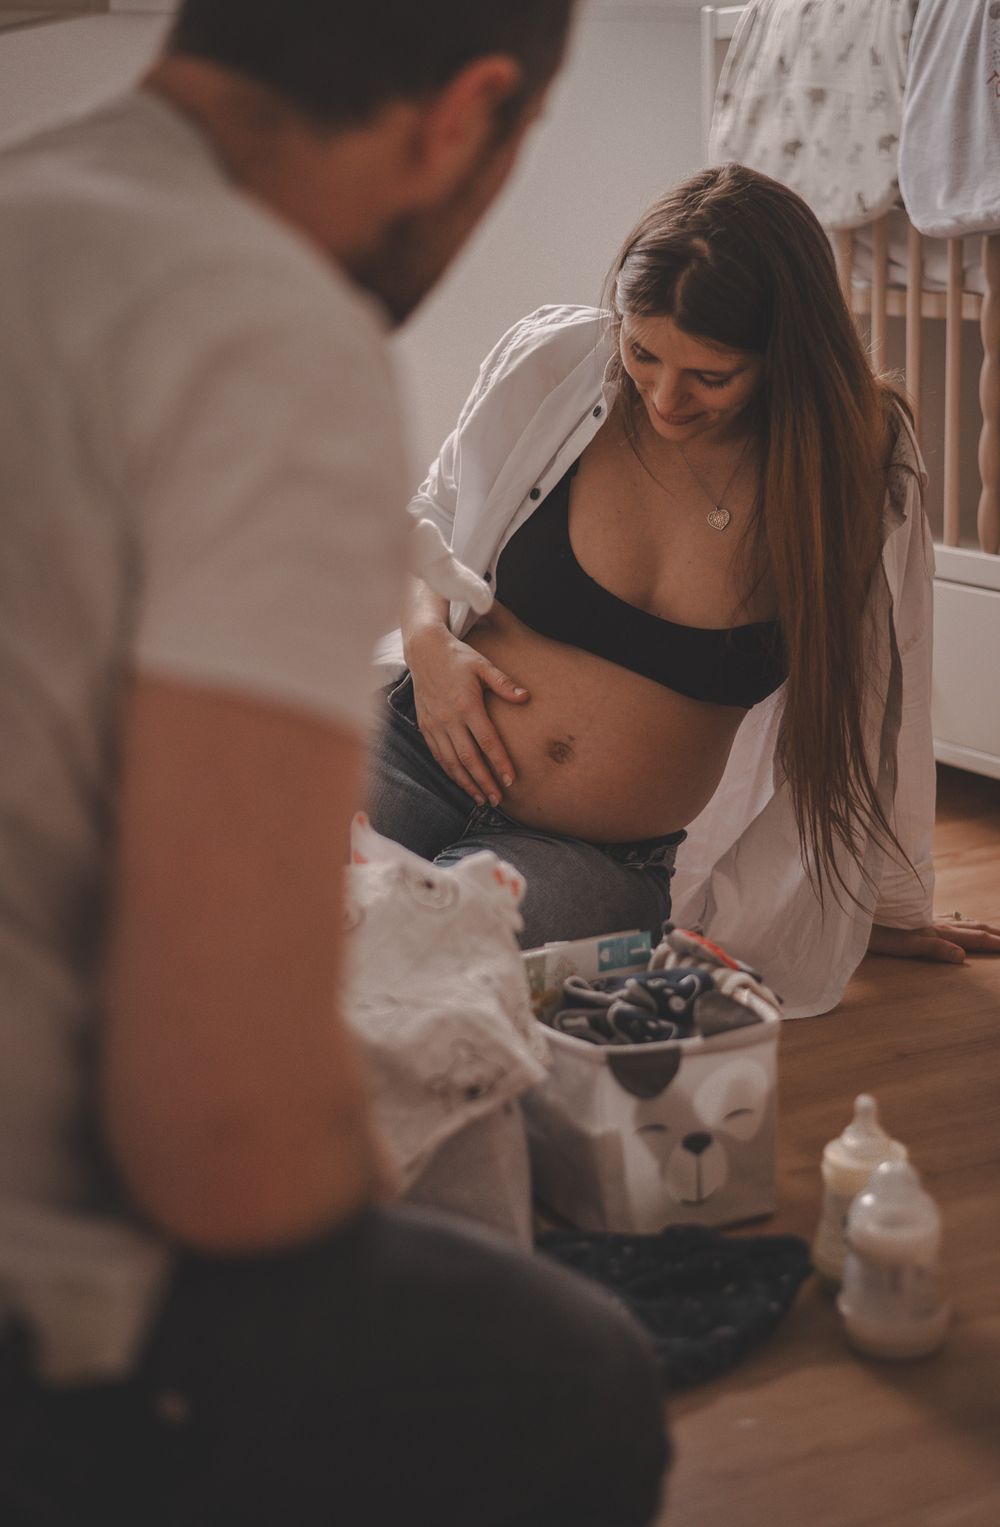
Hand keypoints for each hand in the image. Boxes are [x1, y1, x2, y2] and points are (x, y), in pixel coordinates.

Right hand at [406, 626, 528, 804]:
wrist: (424, 650)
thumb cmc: (458, 657)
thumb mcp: (483, 665)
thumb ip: (504, 683)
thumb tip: (526, 697)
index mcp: (466, 705)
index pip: (487, 742)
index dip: (500, 764)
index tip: (511, 781)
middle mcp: (449, 719)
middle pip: (469, 759)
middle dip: (485, 782)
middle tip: (498, 800)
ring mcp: (435, 724)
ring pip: (452, 762)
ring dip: (467, 783)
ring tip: (482, 799)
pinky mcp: (425, 726)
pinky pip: (438, 755)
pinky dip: (450, 772)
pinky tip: (461, 782)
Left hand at [868, 915, 999, 963]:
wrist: (859, 912)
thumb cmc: (878, 933)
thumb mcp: (905, 945)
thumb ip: (934, 949)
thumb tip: (962, 957)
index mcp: (938, 931)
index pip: (975, 938)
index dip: (996, 944)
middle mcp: (938, 922)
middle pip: (975, 928)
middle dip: (996, 934)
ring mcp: (929, 917)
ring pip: (964, 921)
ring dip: (982, 927)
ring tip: (995, 930)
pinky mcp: (919, 916)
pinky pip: (950, 918)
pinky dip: (964, 921)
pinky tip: (959, 919)